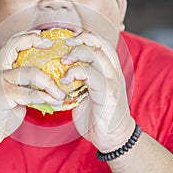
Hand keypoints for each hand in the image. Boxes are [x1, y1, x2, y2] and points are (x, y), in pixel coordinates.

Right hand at [0, 31, 64, 148]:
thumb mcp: (12, 93)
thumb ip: (24, 84)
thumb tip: (48, 82)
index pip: (12, 42)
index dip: (28, 36)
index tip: (46, 38)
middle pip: (16, 47)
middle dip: (36, 43)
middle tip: (53, 47)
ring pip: (29, 72)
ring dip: (49, 83)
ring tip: (61, 93)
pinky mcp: (1, 96)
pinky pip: (28, 93)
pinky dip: (44, 97)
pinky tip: (54, 102)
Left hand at [61, 32, 134, 152]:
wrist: (113, 137)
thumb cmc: (97, 115)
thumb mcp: (87, 93)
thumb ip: (79, 80)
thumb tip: (59, 73)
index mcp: (109, 69)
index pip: (101, 43)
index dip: (85, 36)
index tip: (68, 38)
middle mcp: (113, 71)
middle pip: (100, 43)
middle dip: (80, 39)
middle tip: (64, 44)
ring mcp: (112, 80)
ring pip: (96, 54)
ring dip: (76, 53)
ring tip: (62, 61)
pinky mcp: (108, 92)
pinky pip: (91, 74)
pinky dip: (75, 73)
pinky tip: (65, 80)